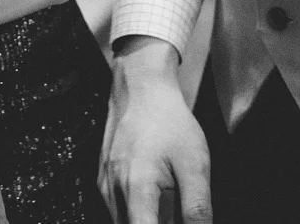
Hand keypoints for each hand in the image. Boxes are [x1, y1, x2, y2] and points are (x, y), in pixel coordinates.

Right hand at [102, 36, 211, 222]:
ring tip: (168, 201)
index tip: (176, 219)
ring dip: (147, 219)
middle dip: (156, 223)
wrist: (141, 89)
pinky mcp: (102, 182)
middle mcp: (113, 191)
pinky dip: (138, 213)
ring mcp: (104, 187)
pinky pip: (118, 211)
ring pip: (124, 222)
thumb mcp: (195, 165)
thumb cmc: (169, 122)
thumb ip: (197, 208)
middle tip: (176, 207)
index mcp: (136, 189)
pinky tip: (156, 198)